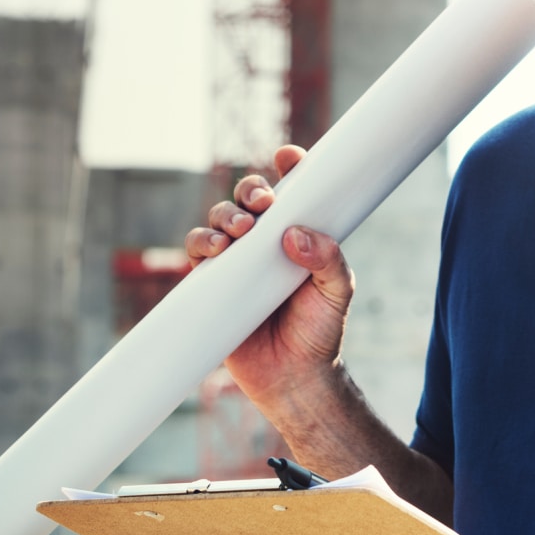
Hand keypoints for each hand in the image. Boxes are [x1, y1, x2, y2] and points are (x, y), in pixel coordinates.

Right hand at [183, 144, 354, 410]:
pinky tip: (216, 249)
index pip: (292, 193)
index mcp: (297, 237)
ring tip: (240, 231)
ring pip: (219, 220)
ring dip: (226, 215)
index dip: (289, 167)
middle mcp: (264, 244)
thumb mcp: (338, 292)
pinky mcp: (210, 284)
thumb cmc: (320, 332)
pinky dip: (202, 242)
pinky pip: (197, 252)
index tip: (290, 155)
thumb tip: (295, 234)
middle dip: (251, 190)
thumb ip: (328, 260)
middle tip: (263, 203)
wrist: (294, 379)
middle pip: (247, 198)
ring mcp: (235, 263)